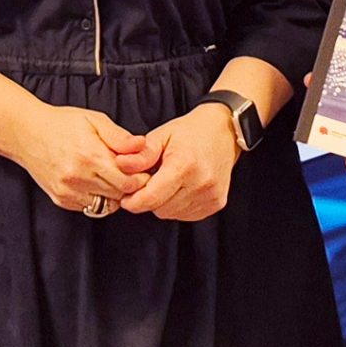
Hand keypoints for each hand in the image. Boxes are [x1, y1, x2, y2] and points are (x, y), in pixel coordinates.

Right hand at [9, 104, 150, 212]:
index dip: (139, 177)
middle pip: (119, 194)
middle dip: (129, 186)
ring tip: (111, 178)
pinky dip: (97, 198)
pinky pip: (89, 208)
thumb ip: (119, 136)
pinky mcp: (61, 199)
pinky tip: (94, 183)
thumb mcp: (94, 120)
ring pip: (105, 205)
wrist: (27, 133)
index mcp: (91, 156)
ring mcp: (69, 191)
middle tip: (131, 175)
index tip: (141, 170)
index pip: (128, 181)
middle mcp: (79, 177)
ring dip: (114, 195)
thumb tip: (141, 145)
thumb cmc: (62, 123)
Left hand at [119, 104, 240, 220]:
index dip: (134, 202)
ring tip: (166, 182)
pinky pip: (186, 215)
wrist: (224, 132)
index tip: (125, 199)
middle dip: (148, 199)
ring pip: (172, 214)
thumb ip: (141, 154)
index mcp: (185, 164)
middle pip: (160, 208)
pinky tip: (179, 188)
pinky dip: (177, 206)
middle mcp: (201, 183)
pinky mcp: (216, 203)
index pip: (152, 197)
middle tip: (149, 181)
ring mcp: (211, 195)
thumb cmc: (191, 131)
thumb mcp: (161, 135)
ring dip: (163, 203)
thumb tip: (121, 165)